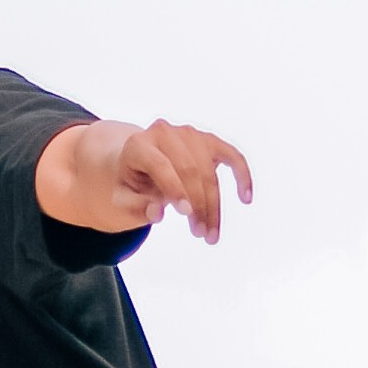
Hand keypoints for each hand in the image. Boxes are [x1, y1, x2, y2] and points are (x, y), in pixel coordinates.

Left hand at [35, 117, 254, 244]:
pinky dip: (241, 175)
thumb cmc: (129, 183)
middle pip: (189, 171)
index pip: (161, 166)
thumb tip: (157, 213)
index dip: (175, 190)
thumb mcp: (122, 198)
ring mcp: (189, 134)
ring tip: (210, 233)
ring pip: (209, 171)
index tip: (186, 215)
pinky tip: (246, 198)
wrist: (136, 161)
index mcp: (139, 144)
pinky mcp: (208, 140)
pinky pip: (231, 156)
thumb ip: (135, 206)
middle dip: (198, 205)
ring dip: (214, 205)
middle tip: (202, 235)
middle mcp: (165, 132)